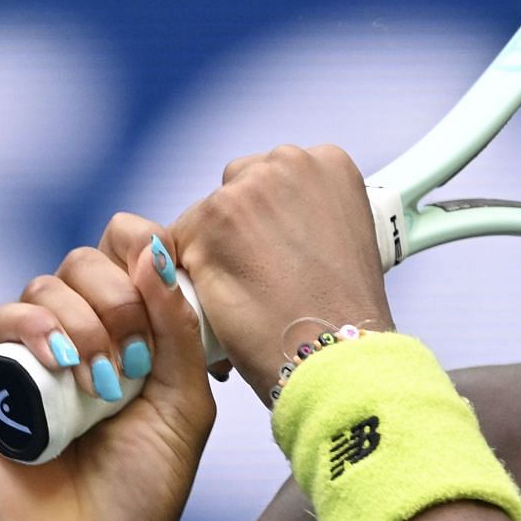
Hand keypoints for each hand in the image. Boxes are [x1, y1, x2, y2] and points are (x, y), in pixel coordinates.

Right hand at [0, 214, 215, 520]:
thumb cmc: (145, 487)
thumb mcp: (184, 402)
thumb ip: (177, 326)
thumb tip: (154, 252)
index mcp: (121, 334)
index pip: (121, 256)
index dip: (139, 257)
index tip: (162, 295)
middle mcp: (70, 337)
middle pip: (82, 263)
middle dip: (116, 296)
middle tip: (133, 356)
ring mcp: (22, 358)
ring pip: (43, 288)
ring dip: (82, 323)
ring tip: (103, 384)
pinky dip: (33, 328)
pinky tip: (63, 363)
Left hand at [170, 144, 395, 405]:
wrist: (339, 357)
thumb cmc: (344, 316)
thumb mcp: (344, 243)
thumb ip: (307, 218)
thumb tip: (267, 227)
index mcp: (328, 163)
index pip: (273, 179)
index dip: (269, 224)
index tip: (279, 258)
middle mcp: (289, 163)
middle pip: (235, 191)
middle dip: (237, 233)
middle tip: (260, 283)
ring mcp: (247, 191)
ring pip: (204, 220)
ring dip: (211, 257)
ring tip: (241, 300)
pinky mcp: (208, 223)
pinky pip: (176, 246)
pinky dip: (188, 277)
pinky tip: (217, 305)